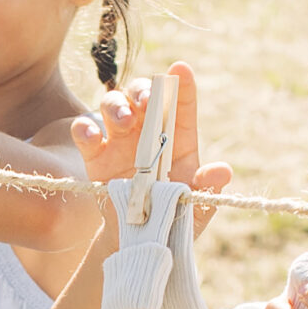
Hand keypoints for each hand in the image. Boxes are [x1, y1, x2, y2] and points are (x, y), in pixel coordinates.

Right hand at [68, 61, 233, 229]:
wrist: (140, 239)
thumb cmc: (173, 217)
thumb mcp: (195, 207)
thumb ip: (206, 189)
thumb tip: (222, 172)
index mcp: (179, 138)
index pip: (182, 104)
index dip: (182, 84)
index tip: (181, 69)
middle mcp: (148, 131)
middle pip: (142, 95)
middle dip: (144, 91)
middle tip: (147, 102)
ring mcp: (119, 140)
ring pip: (113, 105)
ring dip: (117, 106)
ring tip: (124, 122)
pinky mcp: (95, 157)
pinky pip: (85, 132)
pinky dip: (85, 129)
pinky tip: (93, 138)